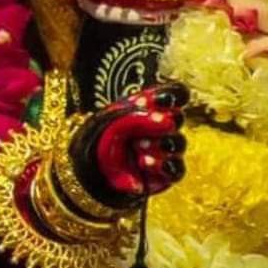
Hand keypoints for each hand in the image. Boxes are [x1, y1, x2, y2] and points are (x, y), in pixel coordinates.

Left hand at [68, 81, 186, 208]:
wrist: (90, 168)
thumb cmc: (102, 138)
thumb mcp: (110, 119)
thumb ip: (134, 114)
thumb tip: (162, 120)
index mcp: (152, 107)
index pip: (176, 94)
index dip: (173, 94)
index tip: (156, 100)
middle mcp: (163, 127)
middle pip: (177, 118)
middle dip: (161, 120)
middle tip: (146, 123)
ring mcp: (166, 151)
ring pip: (177, 143)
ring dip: (161, 143)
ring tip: (138, 146)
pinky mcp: (166, 174)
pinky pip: (176, 170)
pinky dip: (162, 165)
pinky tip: (144, 162)